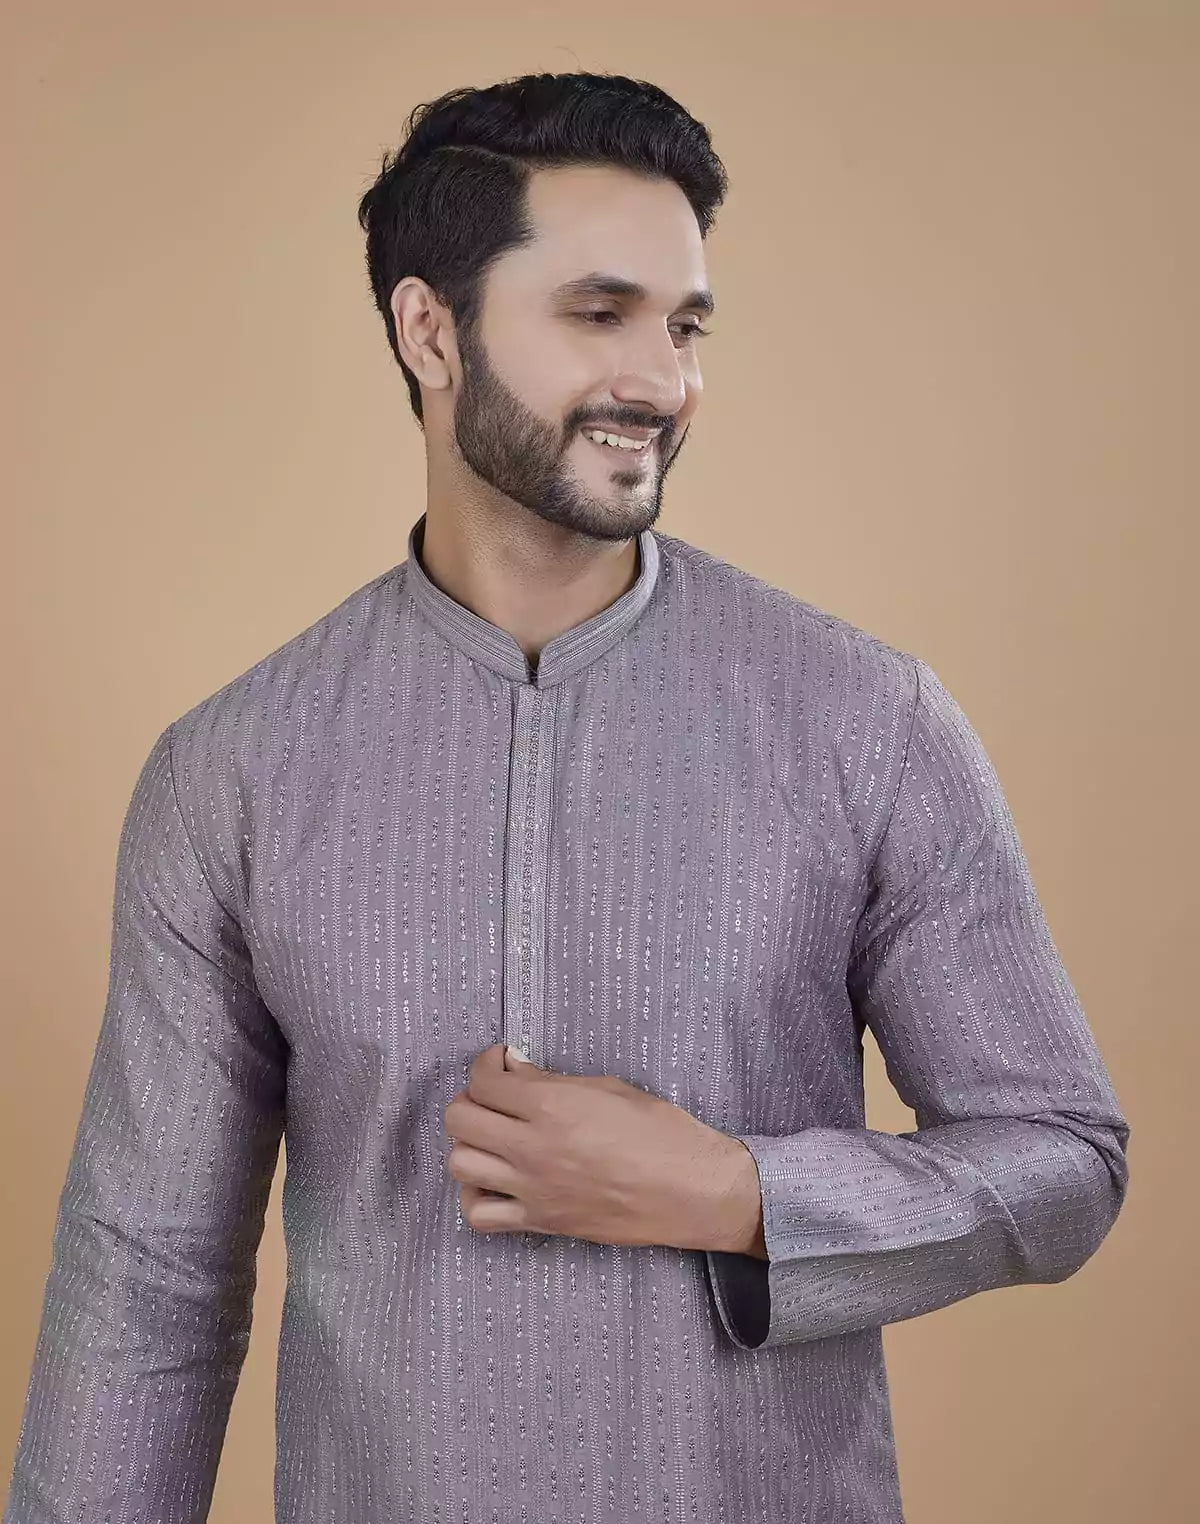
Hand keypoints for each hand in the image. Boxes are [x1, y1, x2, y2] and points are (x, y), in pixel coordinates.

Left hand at [442, 1043, 759, 1251]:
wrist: (690, 1190)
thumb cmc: (660, 1130)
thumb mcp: (608, 1087)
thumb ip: (552, 1081)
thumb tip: (514, 1071)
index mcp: (549, 1107)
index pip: (482, 1081)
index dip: (486, 1064)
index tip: (503, 1063)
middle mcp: (530, 1149)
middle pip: (459, 1120)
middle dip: (471, 1099)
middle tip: (497, 1097)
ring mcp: (531, 1190)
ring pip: (459, 1165)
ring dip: (469, 1144)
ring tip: (494, 1138)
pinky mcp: (540, 1222)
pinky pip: (479, 1216)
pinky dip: (476, 1196)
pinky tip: (495, 1181)